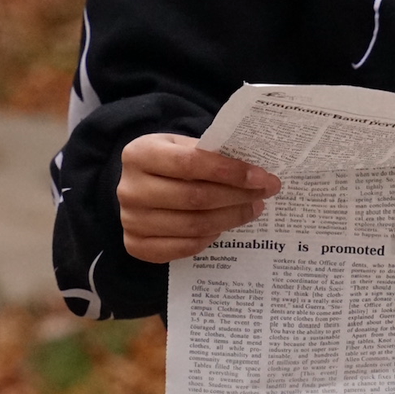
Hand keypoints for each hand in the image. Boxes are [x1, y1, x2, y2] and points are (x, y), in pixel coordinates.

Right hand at [118, 133, 281, 263]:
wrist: (139, 185)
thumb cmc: (169, 162)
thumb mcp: (182, 146)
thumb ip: (211, 154)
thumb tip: (256, 172)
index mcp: (139, 154)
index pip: (191, 163)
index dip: (230, 172)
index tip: (262, 177)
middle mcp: (129, 189)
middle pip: (195, 198)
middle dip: (238, 196)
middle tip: (265, 193)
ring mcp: (130, 220)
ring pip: (194, 225)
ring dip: (231, 218)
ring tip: (253, 209)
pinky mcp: (135, 245)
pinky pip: (184, 247)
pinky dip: (210, 238)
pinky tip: (225, 226)